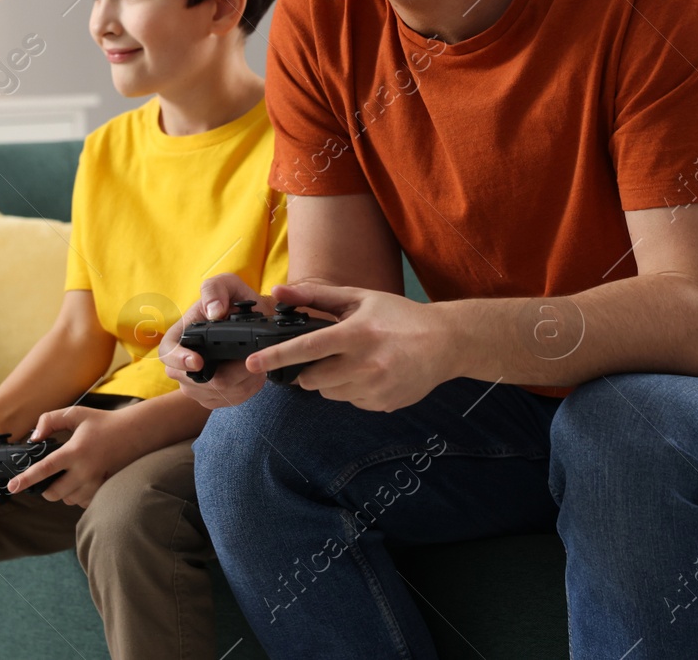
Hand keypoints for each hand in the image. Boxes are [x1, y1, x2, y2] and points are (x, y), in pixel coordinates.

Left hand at [6, 405, 117, 507]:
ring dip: (62, 492)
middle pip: (53, 493)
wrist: (136, 433)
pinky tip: (81, 481)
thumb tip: (34, 438)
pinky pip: (82, 502)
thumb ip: (50, 420)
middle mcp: (85, 470)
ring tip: (69, 475)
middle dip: (45, 488)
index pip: (45, 469)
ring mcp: (95, 483)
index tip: (12, 487)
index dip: (26, 479)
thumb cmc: (103, 423)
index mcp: (75, 451)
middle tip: (49, 476)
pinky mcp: (104, 490)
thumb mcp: (76, 413)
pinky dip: (77, 495)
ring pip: (67, 499)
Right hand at [159, 273, 273, 408]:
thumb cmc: (236, 301)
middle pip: (199, 381)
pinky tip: (256, 373)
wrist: (256, 321)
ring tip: (257, 362)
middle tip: (251, 359)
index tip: (198, 362)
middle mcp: (182, 364)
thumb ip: (215, 290)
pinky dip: (249, 388)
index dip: (179, 360)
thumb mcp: (226, 284)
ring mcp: (196, 384)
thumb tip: (213, 313)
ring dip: (243, 380)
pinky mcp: (214, 397)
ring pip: (220, 393)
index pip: (167, 354)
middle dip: (229, 372)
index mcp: (179, 336)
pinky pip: (232, 399)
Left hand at [247, 281, 450, 411]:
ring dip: (331, 380)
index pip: (307, 347)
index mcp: (357, 333)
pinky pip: (350, 402)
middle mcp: (365, 363)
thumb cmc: (400, 317)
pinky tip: (372, 373)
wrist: (446, 343)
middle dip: (308, 370)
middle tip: (326, 355)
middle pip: (312, 378)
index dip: (276, 356)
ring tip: (355, 362)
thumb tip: (278, 293)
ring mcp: (375, 388)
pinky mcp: (383, 404)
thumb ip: (316, 298)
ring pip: (329, 393)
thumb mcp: (360, 299)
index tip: (252, 363)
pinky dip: (352, 390)